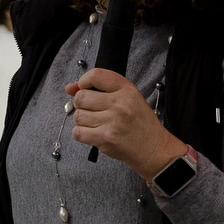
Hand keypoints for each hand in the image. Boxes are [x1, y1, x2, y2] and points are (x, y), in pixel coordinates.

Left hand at [67, 69, 186, 178]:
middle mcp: (119, 104)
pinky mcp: (106, 139)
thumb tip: (69, 87)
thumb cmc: (139, 123)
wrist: (154, 148)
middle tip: (94, 111)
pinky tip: (94, 134)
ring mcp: (112, 122)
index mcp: (127, 90)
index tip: (84, 88)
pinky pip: (78, 132)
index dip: (83, 81)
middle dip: (82, 105)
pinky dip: (81, 134)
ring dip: (83, 121)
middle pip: (81, 97)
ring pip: (78, 116)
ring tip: (97, 124)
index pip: (95, 75)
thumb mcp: (127, 98)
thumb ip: (100, 89)